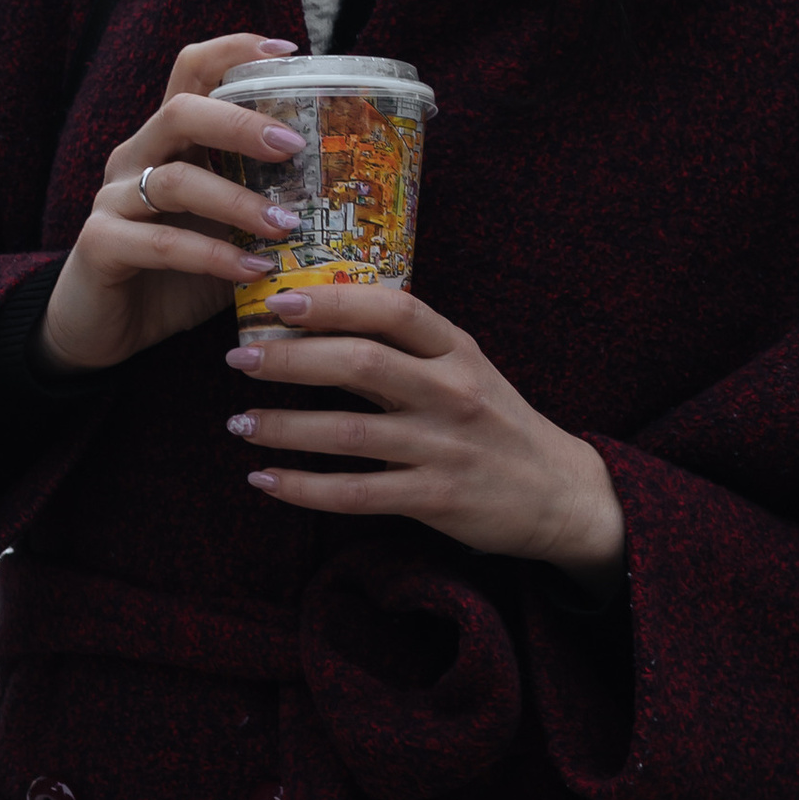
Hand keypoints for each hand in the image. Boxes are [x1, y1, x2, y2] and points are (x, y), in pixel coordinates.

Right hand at [40, 33, 309, 375]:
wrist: (103, 331)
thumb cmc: (174, 276)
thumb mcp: (226, 232)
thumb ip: (264, 204)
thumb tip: (346, 195)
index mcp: (167, 141)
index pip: (191, 71)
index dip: (235, 51)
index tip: (289, 52)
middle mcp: (136, 157)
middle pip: (181, 110)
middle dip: (241, 123)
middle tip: (294, 148)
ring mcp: (112, 199)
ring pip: (174, 179)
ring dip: (238, 202)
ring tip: (286, 225)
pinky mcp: (100, 245)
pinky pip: (160, 243)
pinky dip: (212, 256)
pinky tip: (253, 270)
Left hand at [222, 281, 627, 576]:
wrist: (559, 494)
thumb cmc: (497, 422)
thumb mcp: (464, 371)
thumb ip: (403, 349)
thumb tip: (318, 321)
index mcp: (459, 350)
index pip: (395, 310)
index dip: (334, 302)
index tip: (280, 300)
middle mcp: (453, 393)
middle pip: (362, 364)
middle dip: (292, 359)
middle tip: (240, 357)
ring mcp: (444, 447)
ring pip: (349, 432)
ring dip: (285, 426)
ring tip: (239, 422)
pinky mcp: (436, 499)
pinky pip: (356, 494)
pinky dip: (304, 487)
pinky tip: (265, 480)